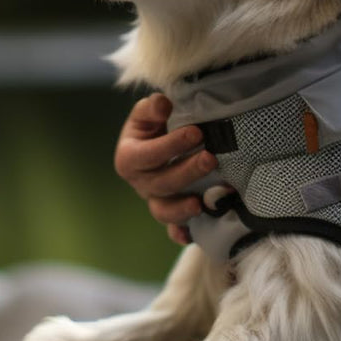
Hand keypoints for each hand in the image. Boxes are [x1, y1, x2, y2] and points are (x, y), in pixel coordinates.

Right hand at [114, 93, 217, 245]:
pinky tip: (192, 235)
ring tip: (201, 202)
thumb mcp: (149, 112)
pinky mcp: (171, 212)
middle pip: (161, 183)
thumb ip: (152, 108)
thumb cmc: (157, 124)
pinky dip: (180, 234)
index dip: (170, 145)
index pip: (147, 155)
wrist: (164, 139)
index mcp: (129, 157)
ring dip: (182, 209)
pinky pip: (173, 228)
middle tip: (210, 158)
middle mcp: (141, 182)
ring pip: (164, 211)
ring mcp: (155, 200)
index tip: (196, 132)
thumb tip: (163, 105)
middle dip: (187, 172)